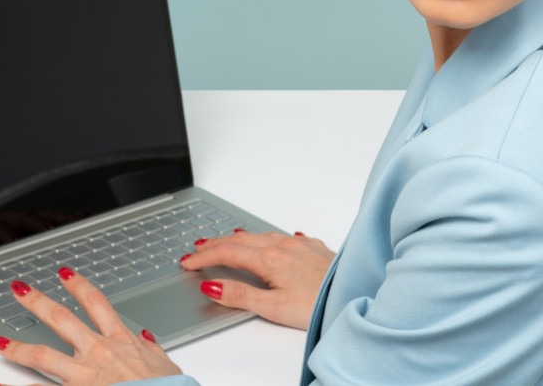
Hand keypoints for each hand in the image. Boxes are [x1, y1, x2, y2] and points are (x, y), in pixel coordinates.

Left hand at [0, 267, 181, 385]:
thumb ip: (151, 350)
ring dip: (18, 347)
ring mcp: (83, 375)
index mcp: (120, 341)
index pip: (96, 303)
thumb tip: (145, 338)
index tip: (65, 274)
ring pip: (42, 355)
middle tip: (19, 289)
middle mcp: (98, 352)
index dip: (78, 285)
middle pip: (61, 319)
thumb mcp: (165, 364)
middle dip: (38, 302)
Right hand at [181, 231, 334, 329]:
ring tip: (224, 243)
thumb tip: (211, 286)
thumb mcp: (273, 308)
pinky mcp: (315, 248)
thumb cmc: (319, 306)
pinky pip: (283, 237)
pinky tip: (269, 241)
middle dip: (215, 243)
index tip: (187, 261)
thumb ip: (240, 295)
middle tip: (197, 249)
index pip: (227, 253)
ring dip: (238, 239)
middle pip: (241, 239)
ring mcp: (301, 244)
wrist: (355, 296)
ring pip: (261, 235)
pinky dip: (265, 238)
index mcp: (270, 259)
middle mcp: (284, 245)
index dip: (203, 257)